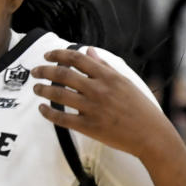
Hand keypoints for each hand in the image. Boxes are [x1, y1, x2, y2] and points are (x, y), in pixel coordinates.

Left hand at [31, 47, 177, 160]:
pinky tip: (42, 109)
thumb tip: (88, 51)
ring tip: (36, 88)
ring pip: (58, 94)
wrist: (151, 134)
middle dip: (44, 71)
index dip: (58, 54)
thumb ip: (104, 66)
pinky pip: (61, 118)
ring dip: (42, 89)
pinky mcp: (88, 126)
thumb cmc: (139, 107)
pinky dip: (48, 112)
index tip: (48, 55)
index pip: (77, 58)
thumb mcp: (124, 82)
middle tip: (35, 71)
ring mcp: (92, 108)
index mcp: (108, 76)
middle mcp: (98, 90)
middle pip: (63, 74)